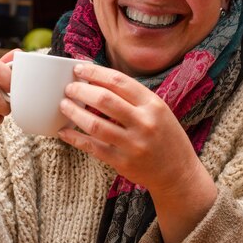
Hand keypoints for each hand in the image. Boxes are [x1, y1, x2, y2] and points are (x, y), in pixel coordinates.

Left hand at [58, 63, 217, 242]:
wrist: (178, 172)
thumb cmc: (165, 136)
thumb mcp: (158, 110)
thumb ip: (133, 97)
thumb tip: (99, 80)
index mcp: (153, 105)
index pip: (119, 82)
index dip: (96, 73)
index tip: (79, 69)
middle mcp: (144, 123)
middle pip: (104, 100)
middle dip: (81, 90)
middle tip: (69, 88)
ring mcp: (133, 144)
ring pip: (94, 124)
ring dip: (74, 112)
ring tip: (64, 105)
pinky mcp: (122, 162)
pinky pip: (92, 147)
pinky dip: (75, 138)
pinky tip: (64, 131)